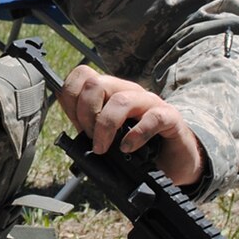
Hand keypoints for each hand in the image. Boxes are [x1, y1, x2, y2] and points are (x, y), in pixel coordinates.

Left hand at [57, 65, 204, 186]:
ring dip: (106, 127)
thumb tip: (65, 135)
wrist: (173, 163)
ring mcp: (151, 103)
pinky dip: (136, 135)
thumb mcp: (107, 138)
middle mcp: (129, 92)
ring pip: (121, 100)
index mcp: (111, 92)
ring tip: (104, 148)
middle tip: (91, 139)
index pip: (83, 75)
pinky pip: (152, 118)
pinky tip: (128, 148)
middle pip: (97, 84)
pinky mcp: (170, 118)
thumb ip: (88, 130)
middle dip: (86, 114)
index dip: (72, 98)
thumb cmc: (138, 149)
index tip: (76, 124)